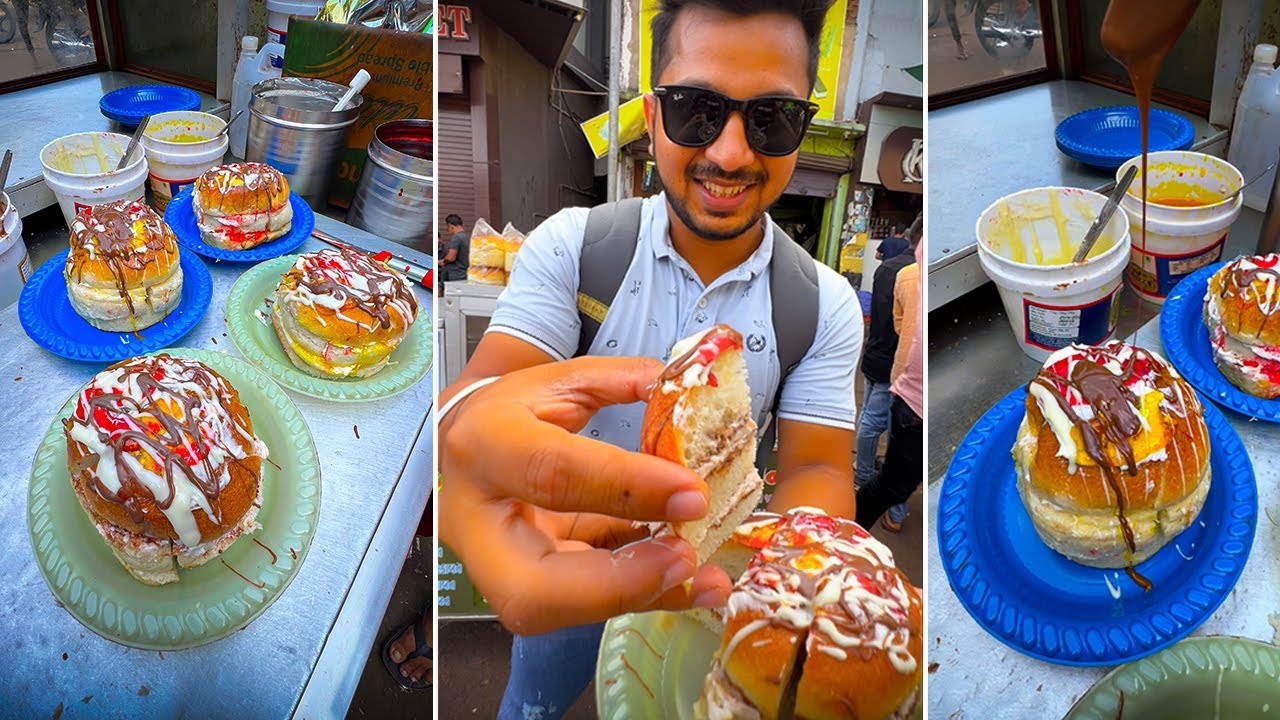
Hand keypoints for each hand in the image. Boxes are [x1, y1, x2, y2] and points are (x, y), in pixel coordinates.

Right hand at [439, 356, 733, 634]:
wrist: (465, 448)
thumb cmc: (514, 414)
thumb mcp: (561, 382)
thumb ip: (620, 381)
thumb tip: (682, 389)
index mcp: (486, 445)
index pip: (553, 474)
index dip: (626, 489)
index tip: (692, 494)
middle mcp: (477, 519)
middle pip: (532, 584)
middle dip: (617, 583)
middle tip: (685, 558)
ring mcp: (493, 565)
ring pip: (555, 610)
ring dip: (638, 597)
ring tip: (706, 579)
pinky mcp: (521, 587)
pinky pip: (580, 605)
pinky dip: (640, 594)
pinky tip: (689, 582)